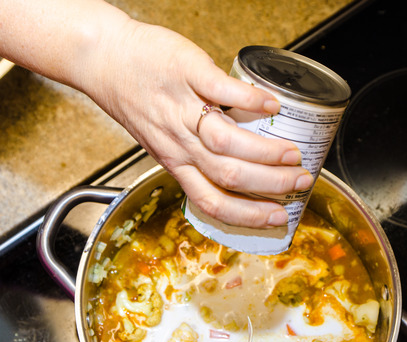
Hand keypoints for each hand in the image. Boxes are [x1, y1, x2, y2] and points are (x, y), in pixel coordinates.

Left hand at [0, 0, 311, 227]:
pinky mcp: (187, 73)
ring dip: (266, 151)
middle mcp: (178, 142)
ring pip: (227, 142)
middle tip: (300, 181)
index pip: (212, 201)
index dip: (248, 215)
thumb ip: (191, 154)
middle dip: (270, 184)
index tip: (278, 217)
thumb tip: (235, 166)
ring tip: (293, 152)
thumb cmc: (133, 97)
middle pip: (228, 175)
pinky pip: (223, 90)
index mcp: (175, 161)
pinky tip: (272, 105)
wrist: (105, 59)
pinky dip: (251, 100)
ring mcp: (182, 108)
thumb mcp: (159, 139)